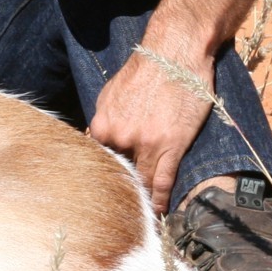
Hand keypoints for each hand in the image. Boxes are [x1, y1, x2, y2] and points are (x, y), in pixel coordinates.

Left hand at [88, 45, 216, 212]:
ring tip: (138, 218)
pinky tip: (158, 212)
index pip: (95, 162)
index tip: (99, 194)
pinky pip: (163, 181)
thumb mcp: (110, 94)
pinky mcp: (172, 147)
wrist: (176, 51)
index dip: (99, 179)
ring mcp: (146, 145)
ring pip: (140, 182)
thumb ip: (104, 122)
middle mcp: (120, 138)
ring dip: (140, 200)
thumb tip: (97, 141)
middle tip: (115, 214)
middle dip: (118, 193)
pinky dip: (160, 199)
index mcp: (102, 125)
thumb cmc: (144, 69)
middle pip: (117, 175)